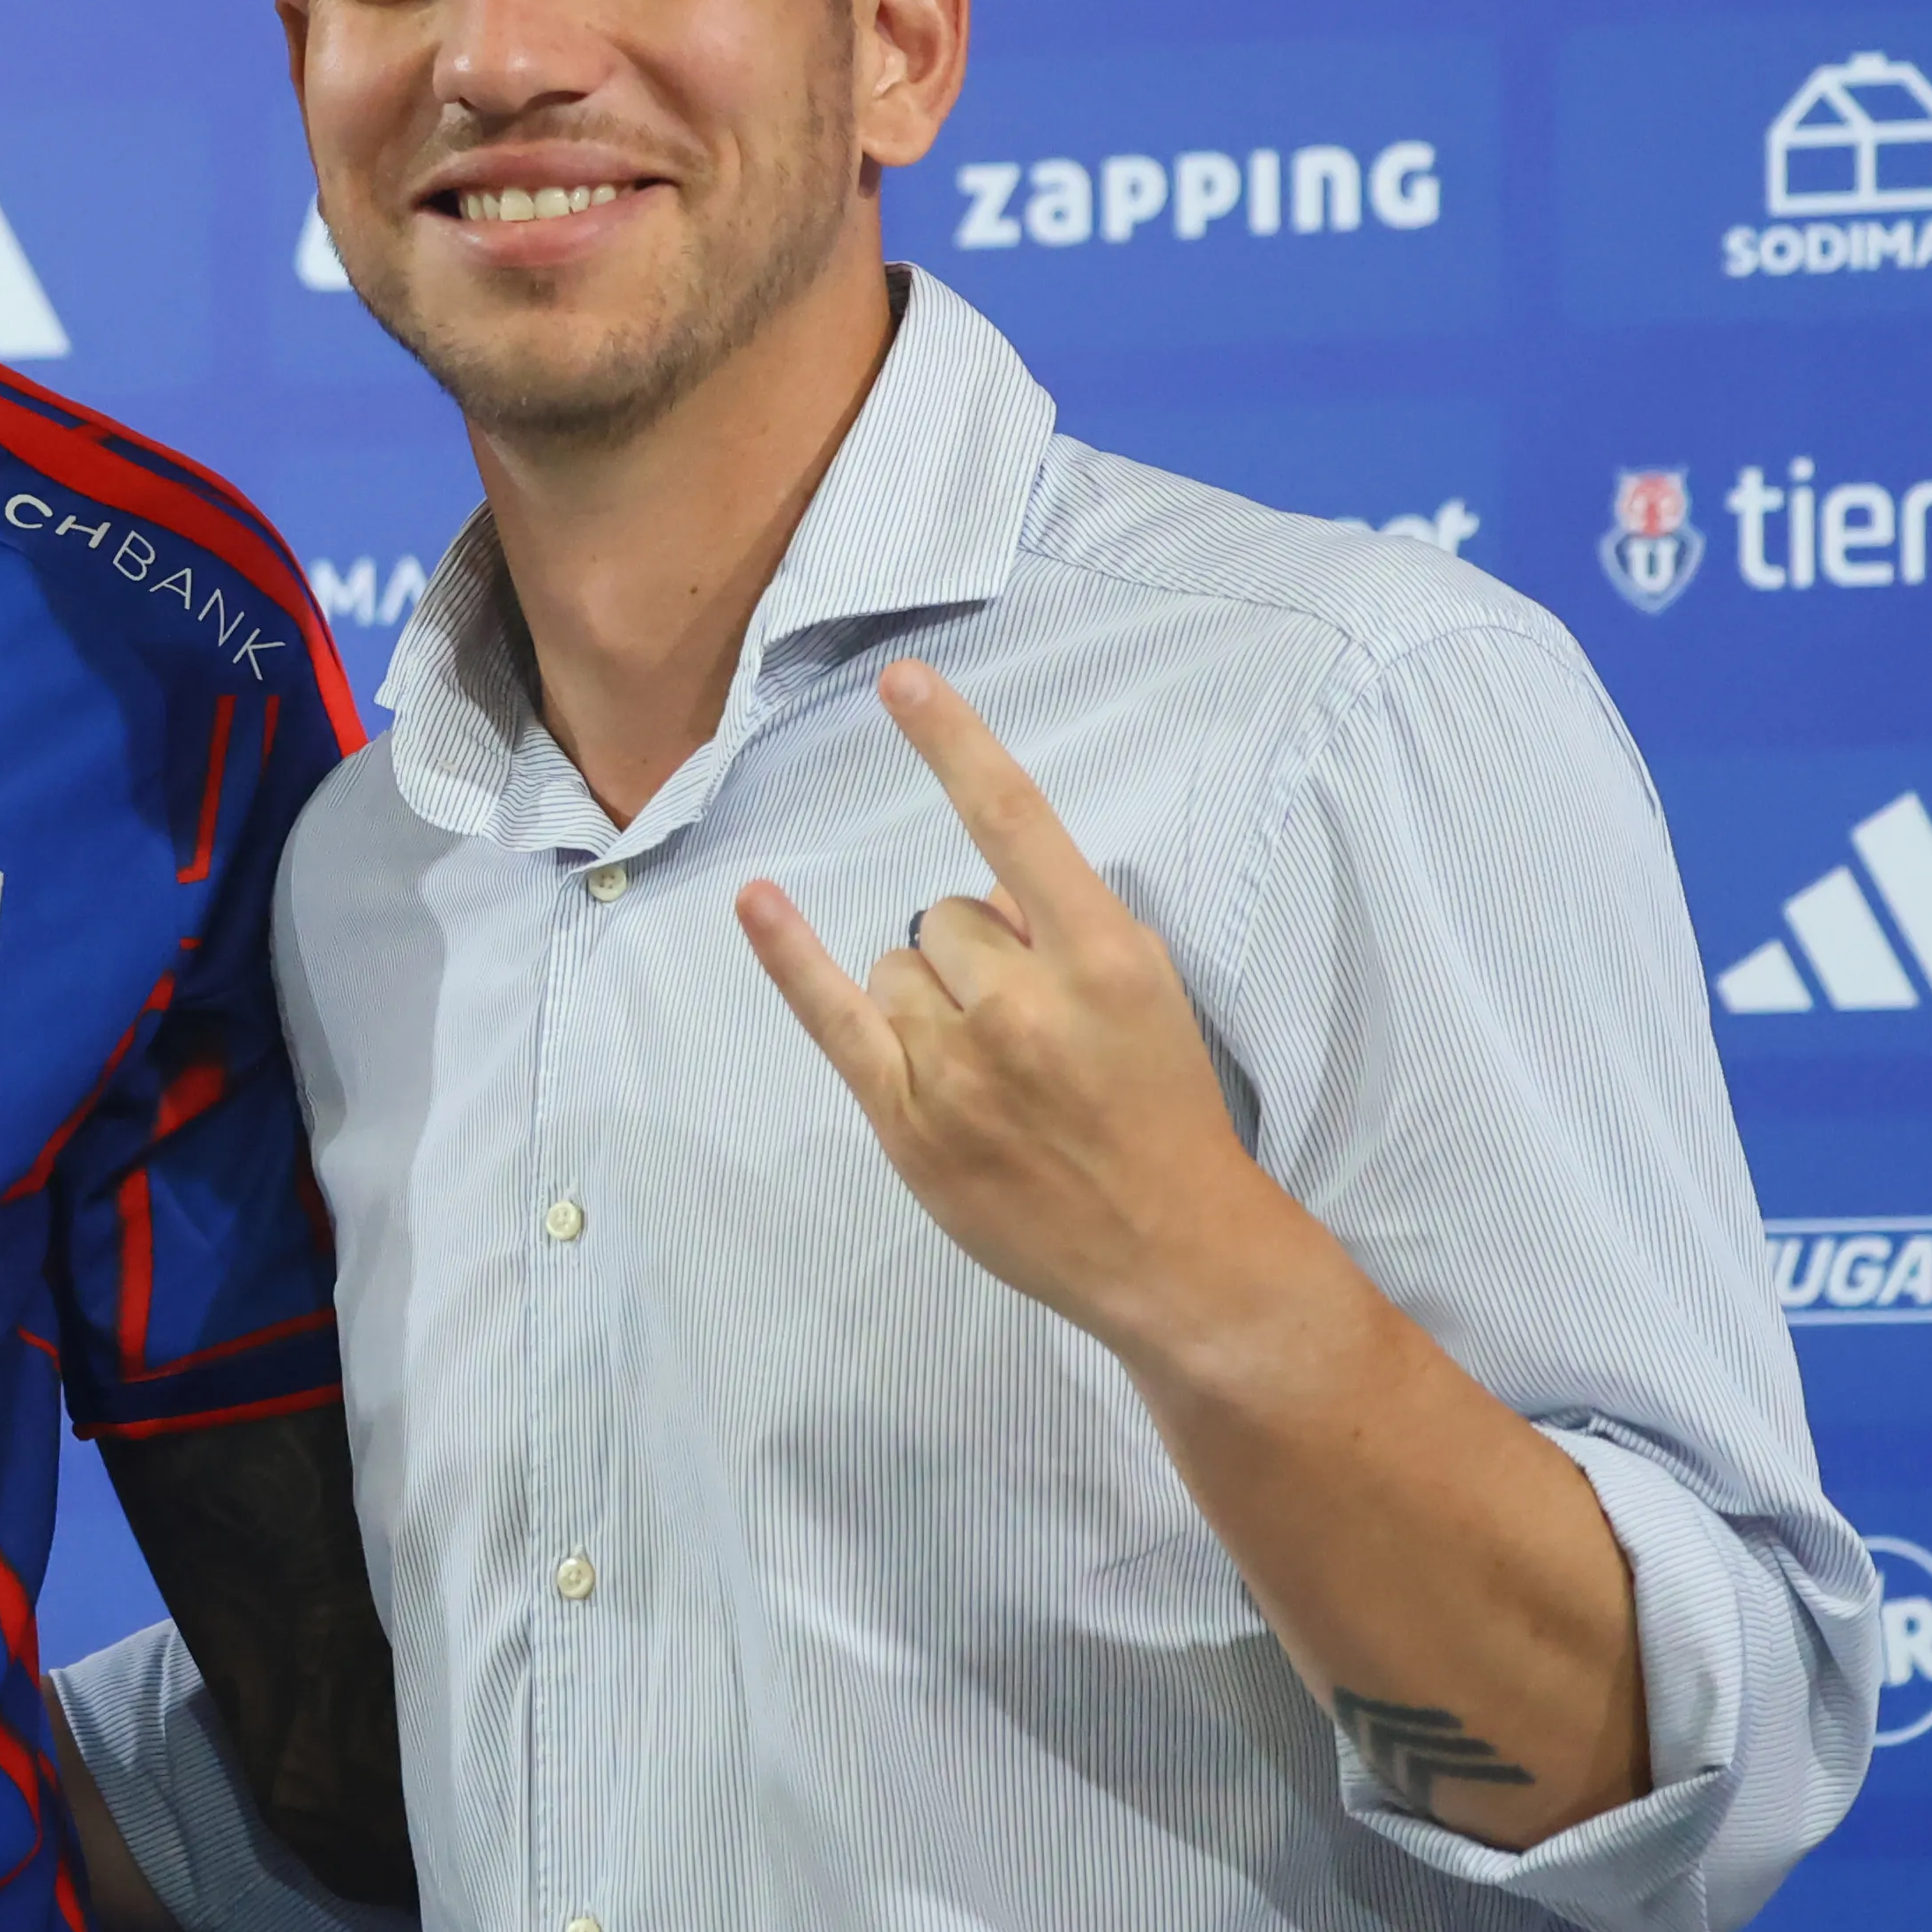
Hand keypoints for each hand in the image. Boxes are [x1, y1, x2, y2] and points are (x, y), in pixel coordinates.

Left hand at [734, 659, 1282, 1361]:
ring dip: (928, 1002)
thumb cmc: (1162, 1112)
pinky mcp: (905, 1120)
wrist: (1174, 1253)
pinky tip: (757, 903)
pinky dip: (789, 956)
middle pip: (943, 916)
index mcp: (1102, 958)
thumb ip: (1061, 928)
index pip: (1013, 822)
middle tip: (1029, 1034)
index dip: (952, 744)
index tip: (899, 679)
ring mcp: (957, 1065)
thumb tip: (977, 897)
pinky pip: (827, 1015)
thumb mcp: (1146, 996)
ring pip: (894, 966)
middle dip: (975, 958)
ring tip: (993, 1073)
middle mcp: (1023, 1004)